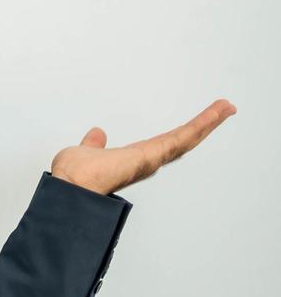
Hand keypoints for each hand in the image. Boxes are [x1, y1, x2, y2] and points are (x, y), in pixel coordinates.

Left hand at [51, 97, 236, 195]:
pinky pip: (181, 137)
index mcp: (133, 159)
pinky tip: (216, 112)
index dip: (181, 134)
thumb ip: (93, 145)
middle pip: (182, 141)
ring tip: (225, 107)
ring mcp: (152, 160)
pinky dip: (201, 124)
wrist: (70, 188)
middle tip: (222, 111)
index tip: (195, 125)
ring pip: (186, 138)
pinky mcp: (154, 155)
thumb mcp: (85, 153)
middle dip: (203, 127)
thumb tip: (96, 135)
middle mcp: (147, 162)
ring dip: (207, 122)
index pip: (163, 143)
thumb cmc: (74, 178)